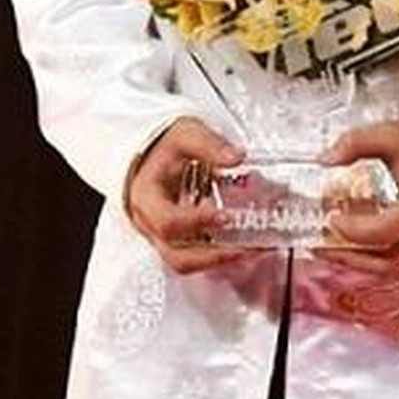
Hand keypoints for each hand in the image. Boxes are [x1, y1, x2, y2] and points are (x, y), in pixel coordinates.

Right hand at [127, 116, 243, 274]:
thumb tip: (236, 157)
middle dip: (213, 256)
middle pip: (176, 256)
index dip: (196, 222)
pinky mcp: (178, 242)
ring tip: (252, 253)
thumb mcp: (185, 135)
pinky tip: (246, 249)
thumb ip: (209, 145)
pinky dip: (220, 258)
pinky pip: (196, 259)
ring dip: (219, 262)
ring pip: (186, 263)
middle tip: (246, 248)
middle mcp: (150, 225)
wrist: (153, 155)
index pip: (167, 222)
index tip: (225, 215)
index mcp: (146, 198)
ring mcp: (162, 238)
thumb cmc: (165, 147)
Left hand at [318, 118, 398, 276]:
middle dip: (350, 255)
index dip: (353, 230)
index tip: (332, 217)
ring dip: (360, 260)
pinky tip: (356, 242)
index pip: (383, 232)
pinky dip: (375, 256)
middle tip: (323, 242)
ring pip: (391, 267)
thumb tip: (325, 159)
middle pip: (386, 260)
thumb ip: (354, 143)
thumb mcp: (389, 134)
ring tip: (334, 245)